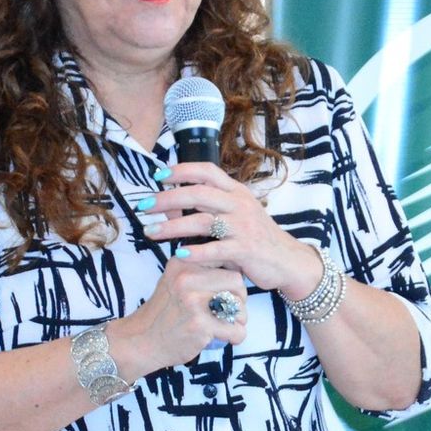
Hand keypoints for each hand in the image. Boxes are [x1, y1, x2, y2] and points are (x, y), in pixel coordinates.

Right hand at [107, 248, 249, 373]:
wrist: (140, 340)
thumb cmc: (162, 314)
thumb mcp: (174, 281)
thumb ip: (197, 272)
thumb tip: (234, 267)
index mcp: (183, 263)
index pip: (225, 261)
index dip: (231, 279)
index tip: (227, 292)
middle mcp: (187, 278)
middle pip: (237, 282)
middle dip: (240, 299)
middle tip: (230, 312)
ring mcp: (194, 301)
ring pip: (240, 306)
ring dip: (239, 320)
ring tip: (227, 326)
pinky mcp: (200, 324)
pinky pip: (236, 330)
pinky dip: (236, 337)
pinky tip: (227, 339)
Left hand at [142, 162, 325, 298]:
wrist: (286, 260)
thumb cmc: (254, 237)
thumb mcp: (234, 215)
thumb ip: (206, 207)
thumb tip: (168, 202)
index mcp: (236, 192)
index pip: (207, 171)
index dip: (181, 170)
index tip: (158, 175)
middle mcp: (239, 204)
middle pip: (198, 194)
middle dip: (167, 198)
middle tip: (144, 207)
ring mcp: (243, 226)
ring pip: (202, 221)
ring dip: (172, 226)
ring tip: (151, 232)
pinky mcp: (245, 250)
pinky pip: (215, 249)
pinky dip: (195, 252)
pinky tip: (178, 254)